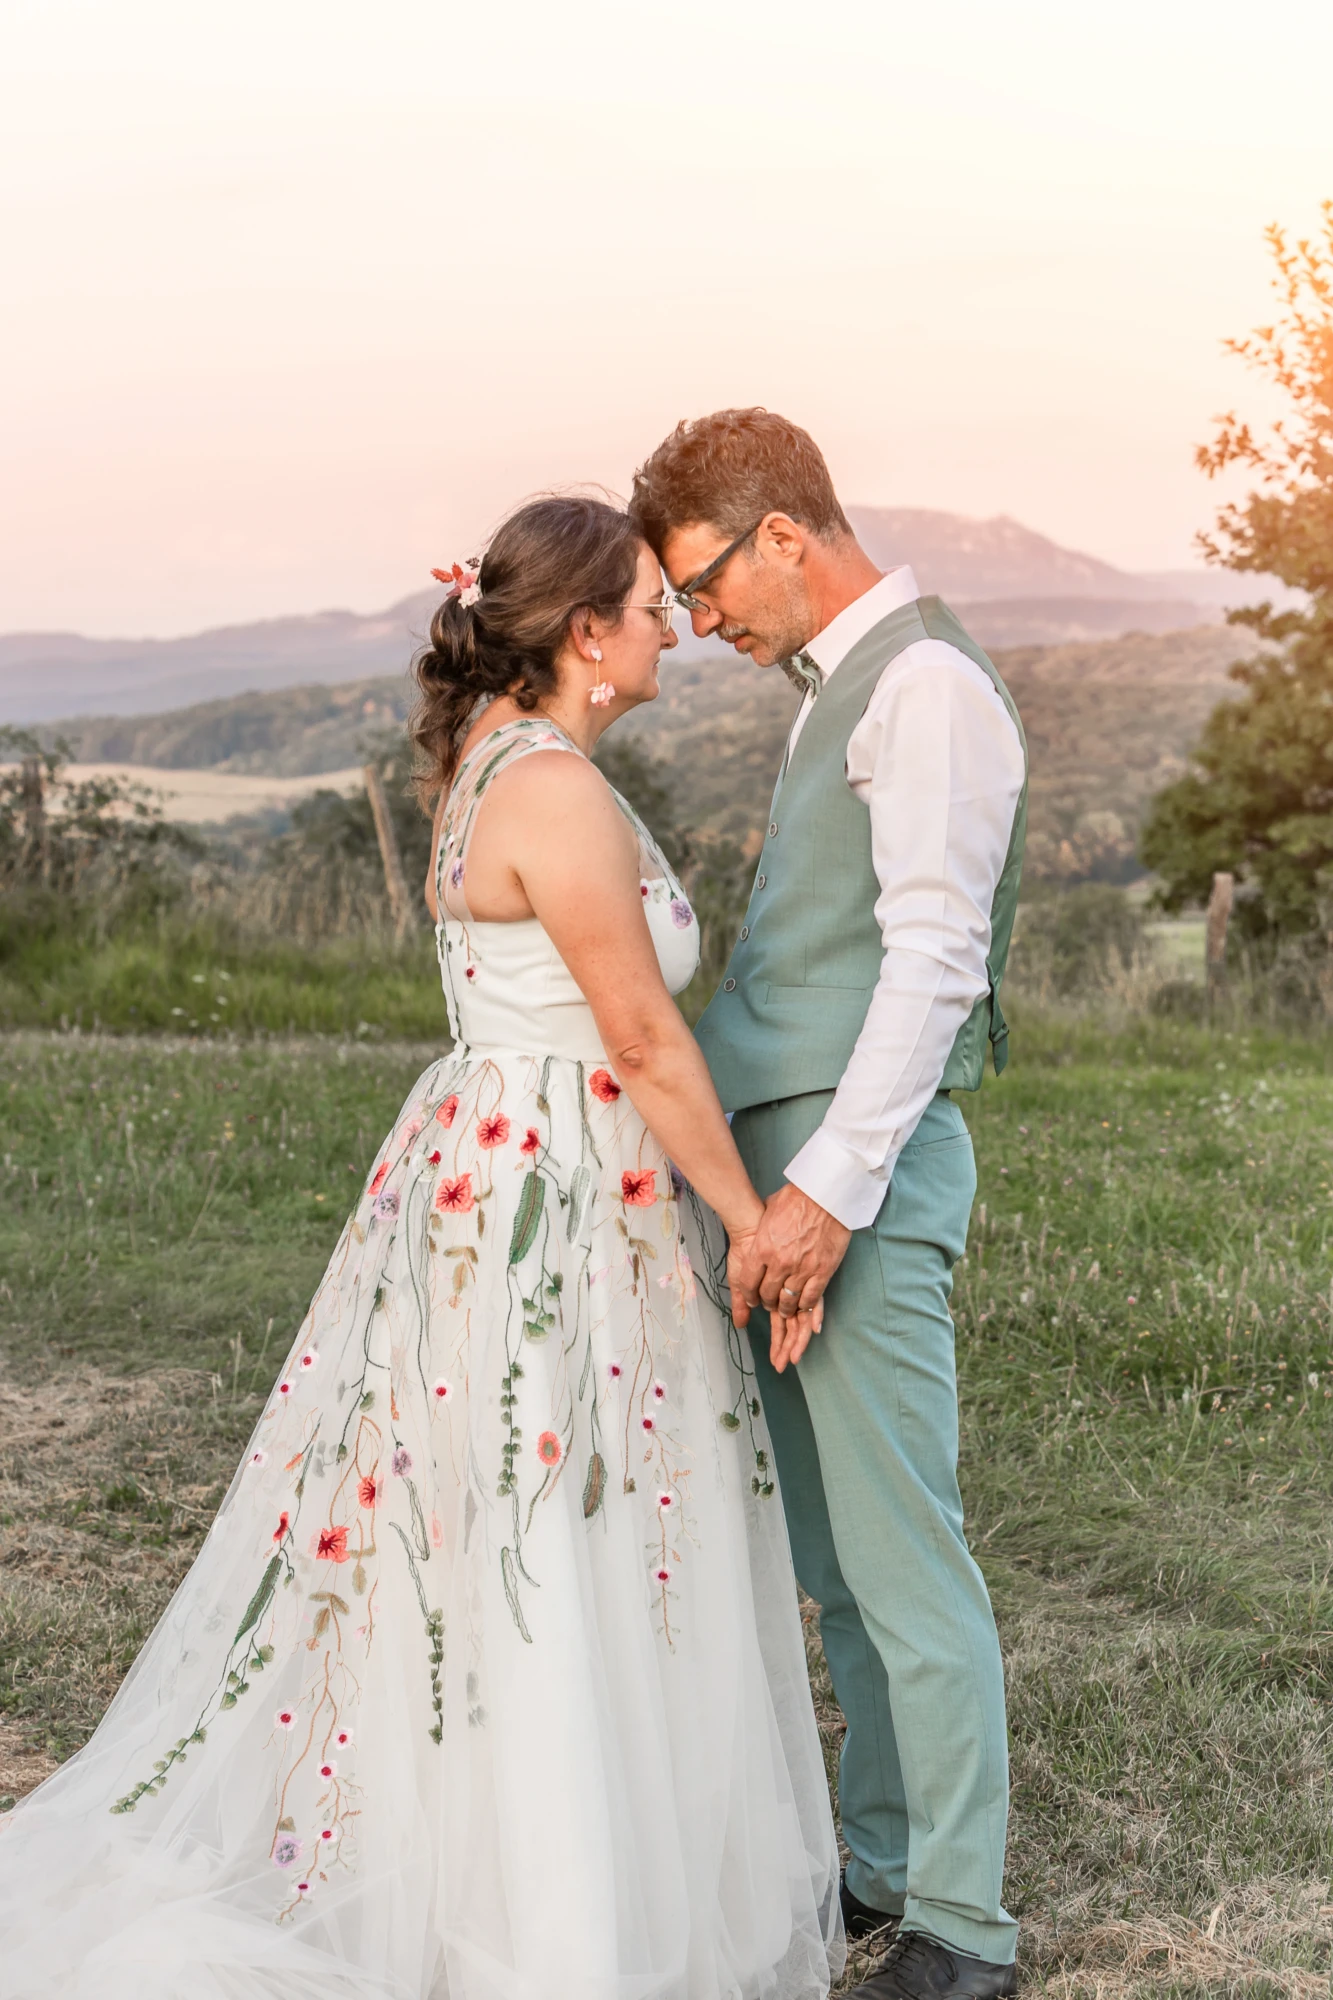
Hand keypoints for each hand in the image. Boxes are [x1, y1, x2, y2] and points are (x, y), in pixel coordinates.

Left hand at [731, 1184, 851, 1372]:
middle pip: (767, 1294)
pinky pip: (810, 1298)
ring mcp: (802, 1269)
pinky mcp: (822, 1271)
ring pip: (788, 1301)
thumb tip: (756, 1236)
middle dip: (765, 1302)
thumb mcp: (769, 1211)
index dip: (748, 1294)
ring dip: (784, 1308)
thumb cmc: (797, 1198)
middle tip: (768, 1302)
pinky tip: (801, 1307)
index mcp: (762, 1248)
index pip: (748, 1282)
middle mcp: (779, 1263)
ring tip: (783, 1308)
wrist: (826, 1194)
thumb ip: (761, 1230)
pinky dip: (804, 1306)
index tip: (751, 1297)